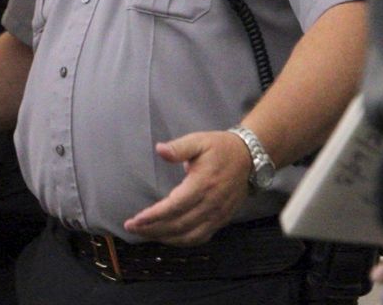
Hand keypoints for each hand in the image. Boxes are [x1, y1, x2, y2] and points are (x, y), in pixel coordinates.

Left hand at [123, 129, 250, 244]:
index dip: (154, 215)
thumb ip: (179, 148)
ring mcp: (218, 215)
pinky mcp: (222, 220)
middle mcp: (210, 204)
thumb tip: (159, 149)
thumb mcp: (198, 141)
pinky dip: (182, 241)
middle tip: (131, 228)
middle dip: (152, 229)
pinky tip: (167, 238)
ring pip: (188, 235)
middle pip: (178, 224)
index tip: (135, 220)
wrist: (251, 159)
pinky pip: (201, 237)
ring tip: (144, 234)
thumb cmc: (220, 148)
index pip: (174, 206)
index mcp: (202, 184)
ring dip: (165, 238)